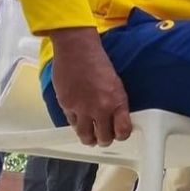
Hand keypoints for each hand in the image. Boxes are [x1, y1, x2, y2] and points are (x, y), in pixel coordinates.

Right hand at [50, 28, 131, 146]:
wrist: (78, 50)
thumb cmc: (98, 63)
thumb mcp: (116, 84)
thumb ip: (116, 103)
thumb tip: (116, 118)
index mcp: (117, 102)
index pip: (123, 131)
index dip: (122, 135)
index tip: (120, 134)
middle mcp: (100, 109)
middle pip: (104, 138)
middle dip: (105, 140)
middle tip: (103, 137)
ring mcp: (82, 109)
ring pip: (86, 136)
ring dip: (89, 139)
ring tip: (90, 138)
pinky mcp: (66, 105)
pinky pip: (71, 123)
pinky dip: (76, 124)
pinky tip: (79, 122)